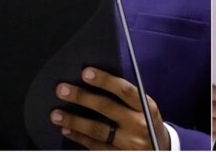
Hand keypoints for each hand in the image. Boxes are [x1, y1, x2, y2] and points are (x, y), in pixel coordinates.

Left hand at [50, 67, 170, 149]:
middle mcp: (139, 125)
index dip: (105, 80)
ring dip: (74, 120)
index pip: (125, 90)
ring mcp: (129, 144)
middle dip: (81, 97)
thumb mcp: (144, 108)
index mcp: (147, 108)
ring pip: (97, 130)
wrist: (160, 150)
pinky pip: (95, 146)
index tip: (85, 72)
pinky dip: (79, 137)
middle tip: (61, 89)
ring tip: (56, 114)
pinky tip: (67, 129)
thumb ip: (126, 97)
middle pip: (106, 108)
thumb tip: (94, 81)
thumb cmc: (146, 121)